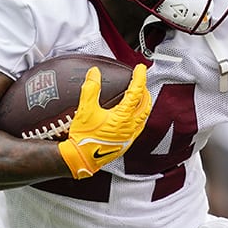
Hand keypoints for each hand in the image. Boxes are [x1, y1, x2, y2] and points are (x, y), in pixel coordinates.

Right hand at [57, 64, 151, 178]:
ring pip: (144, 117)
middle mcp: (130, 126)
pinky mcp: (126, 144)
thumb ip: (91, 88)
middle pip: (146, 104)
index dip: (139, 78)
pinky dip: (140, 117)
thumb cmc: (84, 137)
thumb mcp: (85, 109)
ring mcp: (130, 136)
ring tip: (141, 97)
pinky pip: (139, 127)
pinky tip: (133, 117)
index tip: (141, 69)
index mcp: (123, 116)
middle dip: (145, 91)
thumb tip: (94, 73)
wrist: (81, 158)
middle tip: (141, 82)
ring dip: (145, 104)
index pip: (136, 92)